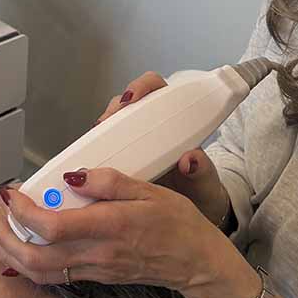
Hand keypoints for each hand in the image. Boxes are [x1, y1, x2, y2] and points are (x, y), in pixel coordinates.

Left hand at [0, 169, 257, 297]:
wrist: (196, 264)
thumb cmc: (176, 221)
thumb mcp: (149, 189)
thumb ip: (110, 181)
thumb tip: (71, 175)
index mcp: (108, 228)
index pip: (51, 227)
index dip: (22, 211)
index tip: (10, 191)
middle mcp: (95, 255)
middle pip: (33, 258)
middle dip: (3, 237)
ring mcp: (93, 272)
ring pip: (37, 273)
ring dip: (8, 254)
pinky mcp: (94, 279)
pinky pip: (50, 277)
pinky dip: (25, 264)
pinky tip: (17, 247)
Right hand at [96, 71, 230, 223]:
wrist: (193, 210)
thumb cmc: (199, 187)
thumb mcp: (204, 179)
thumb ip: (200, 169)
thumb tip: (190, 160)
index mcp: (173, 120)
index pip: (156, 89)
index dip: (141, 87)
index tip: (131, 97)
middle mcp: (150, 127)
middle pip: (126, 104)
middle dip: (113, 109)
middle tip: (106, 124)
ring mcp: (133, 142)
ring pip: (112, 125)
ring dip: (102, 131)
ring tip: (95, 144)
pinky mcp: (121, 160)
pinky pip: (105, 149)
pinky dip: (96, 152)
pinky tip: (93, 162)